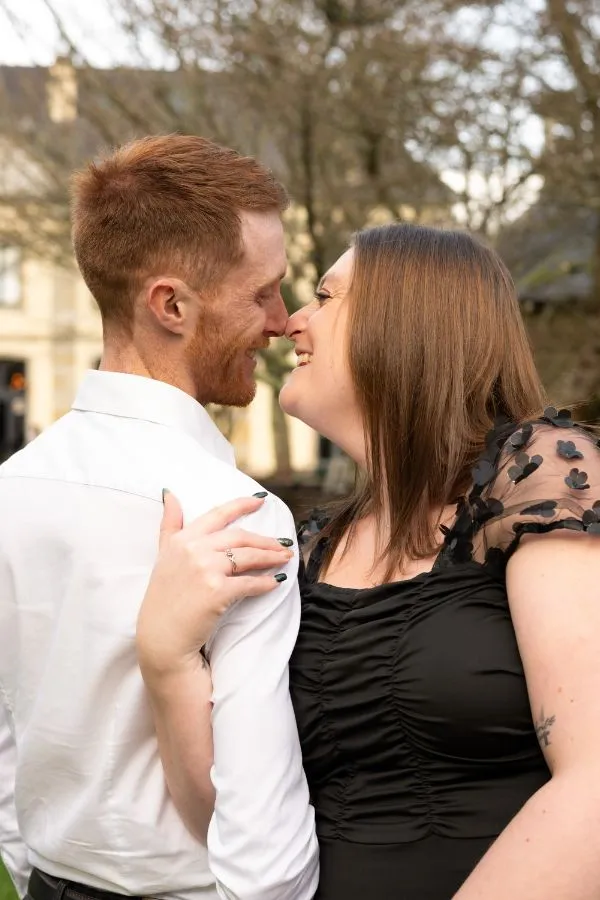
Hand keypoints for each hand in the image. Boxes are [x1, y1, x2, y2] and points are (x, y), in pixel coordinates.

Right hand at [136, 491, 293, 680]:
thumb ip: (170, 524)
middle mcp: (193, 550)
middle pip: (240, 537)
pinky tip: (276, 582)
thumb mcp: (163, 555)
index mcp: (182, 539)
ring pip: (249, 557)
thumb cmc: (163, 598)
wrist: (161, 637)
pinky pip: (251, 583)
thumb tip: (169, 493)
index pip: (218, 515)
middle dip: (265, 540)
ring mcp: (206, 569)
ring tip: (286, 558)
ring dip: (272, 557)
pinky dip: (267, 582)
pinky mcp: (218, 591)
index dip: (242, 505)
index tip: (261, 501)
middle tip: (283, 543)